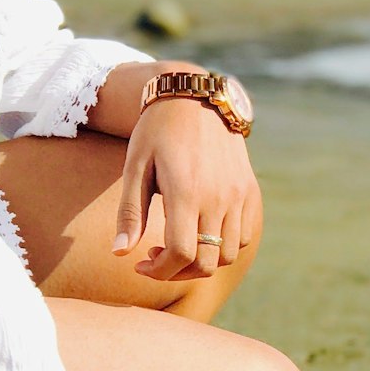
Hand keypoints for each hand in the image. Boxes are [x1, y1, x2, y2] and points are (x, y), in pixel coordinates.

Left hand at [112, 97, 261, 281]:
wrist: (195, 98)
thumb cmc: (157, 132)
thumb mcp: (135, 167)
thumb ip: (129, 213)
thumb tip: (120, 254)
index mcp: (186, 192)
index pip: (180, 254)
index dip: (159, 271)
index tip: (140, 265)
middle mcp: (218, 197)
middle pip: (206, 263)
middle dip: (177, 272)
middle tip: (156, 258)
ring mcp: (238, 195)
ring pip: (228, 255)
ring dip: (202, 262)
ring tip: (180, 246)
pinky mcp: (249, 191)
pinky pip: (244, 236)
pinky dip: (224, 246)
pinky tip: (203, 233)